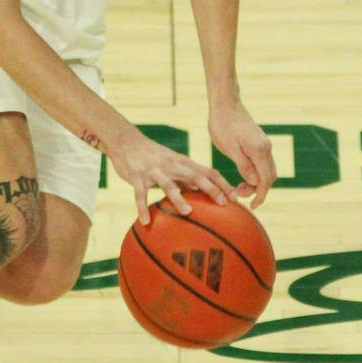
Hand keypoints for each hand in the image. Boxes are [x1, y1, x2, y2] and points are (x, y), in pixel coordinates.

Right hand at [106, 126, 233, 225]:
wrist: (126, 141)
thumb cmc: (153, 156)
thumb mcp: (173, 164)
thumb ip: (186, 179)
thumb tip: (205, 195)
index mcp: (183, 163)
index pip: (208, 171)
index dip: (222, 184)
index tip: (235, 197)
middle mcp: (172, 165)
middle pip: (195, 176)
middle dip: (210, 189)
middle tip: (223, 203)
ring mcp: (154, 170)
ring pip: (168, 185)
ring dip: (179, 198)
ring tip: (188, 212)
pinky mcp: (137, 176)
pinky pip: (140, 194)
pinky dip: (142, 207)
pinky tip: (145, 222)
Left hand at [209, 101, 277, 206]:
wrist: (225, 104)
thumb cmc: (222, 125)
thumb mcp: (229, 148)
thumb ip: (244, 165)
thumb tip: (256, 182)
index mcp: (259, 151)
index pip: (266, 181)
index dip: (261, 196)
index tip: (252, 206)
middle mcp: (266, 148)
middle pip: (270, 177)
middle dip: (258, 190)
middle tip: (238, 193)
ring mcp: (264, 144)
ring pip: (267, 170)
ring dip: (257, 182)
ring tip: (238, 186)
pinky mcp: (259, 142)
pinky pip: (263, 163)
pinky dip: (257, 173)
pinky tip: (243, 175)